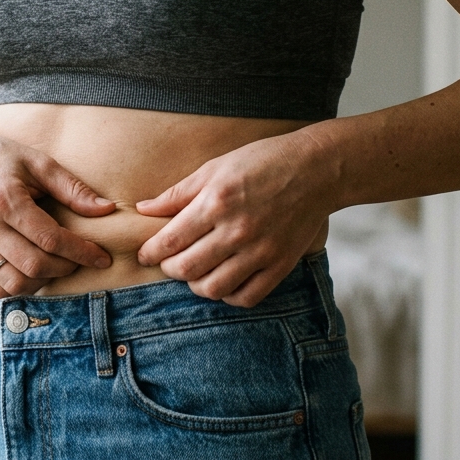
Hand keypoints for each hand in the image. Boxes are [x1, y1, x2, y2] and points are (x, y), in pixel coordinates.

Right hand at [0, 128, 114, 296]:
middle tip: (81, 258)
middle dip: (66, 268)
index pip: (50, 239)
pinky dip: (19, 288)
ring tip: (58, 265)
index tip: (103, 258)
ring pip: (14, 284)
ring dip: (43, 281)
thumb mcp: (40, 163)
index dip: (82, 252)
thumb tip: (106, 210)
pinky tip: (34, 272)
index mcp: (5, 201)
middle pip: (33, 266)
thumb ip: (73, 189)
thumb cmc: (3, 158)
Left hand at [135, 131, 335, 306]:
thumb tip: (142, 209)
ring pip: (214, 288)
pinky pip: (247, 297)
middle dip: (169, 269)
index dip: (151, 252)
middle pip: (187, 269)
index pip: (171, 241)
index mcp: (216, 203)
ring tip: (196, 273)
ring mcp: (261, 251)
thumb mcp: (215, 168)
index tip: (146, 254)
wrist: (316, 170)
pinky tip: (224, 281)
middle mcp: (237, 230)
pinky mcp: (281, 265)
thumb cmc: (262, 162)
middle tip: (169, 262)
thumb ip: (177, 193)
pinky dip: (229, 296)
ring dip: (196, 285)